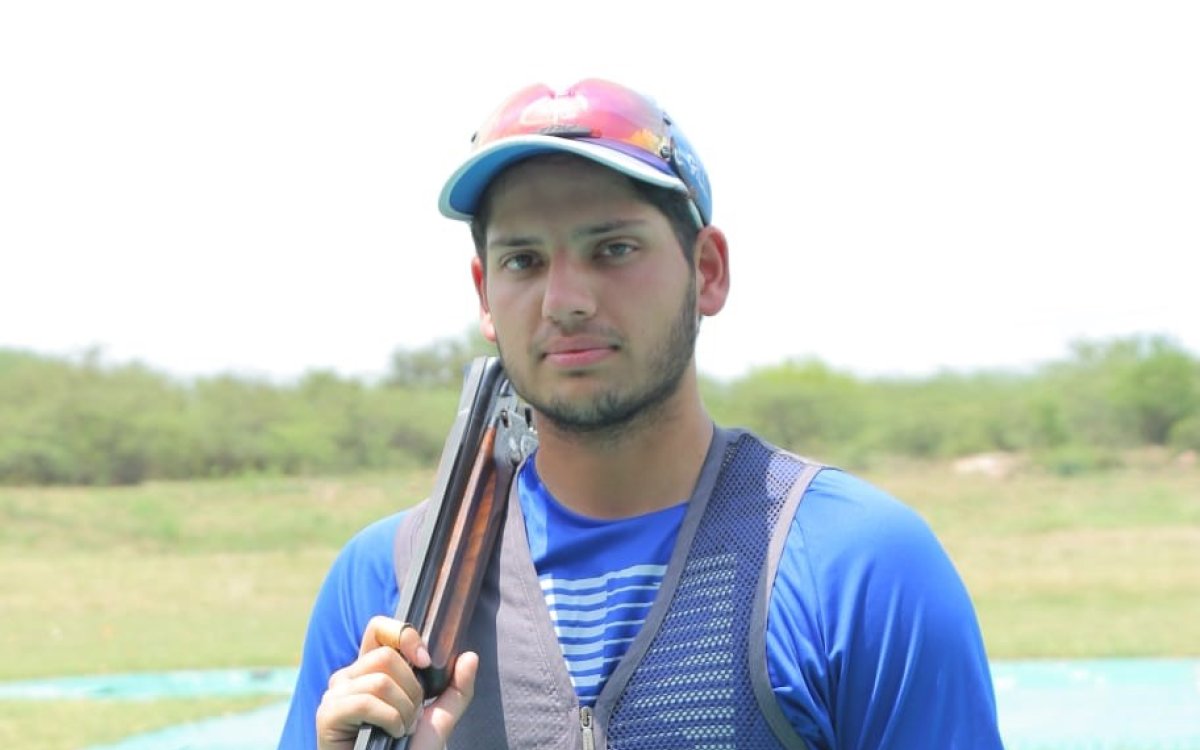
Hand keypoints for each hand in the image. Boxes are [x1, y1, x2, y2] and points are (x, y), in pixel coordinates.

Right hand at [315, 616, 478, 749]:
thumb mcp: (439, 720)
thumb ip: (456, 690)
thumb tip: (471, 656)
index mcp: (370, 670)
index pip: (378, 628)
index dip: (404, 635)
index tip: (425, 662)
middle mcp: (348, 678)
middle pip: (385, 656)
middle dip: (411, 690)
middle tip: (412, 717)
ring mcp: (335, 695)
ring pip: (380, 680)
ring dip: (403, 711)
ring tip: (401, 730)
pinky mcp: (328, 715)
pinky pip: (366, 702)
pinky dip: (389, 720)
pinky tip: (391, 735)